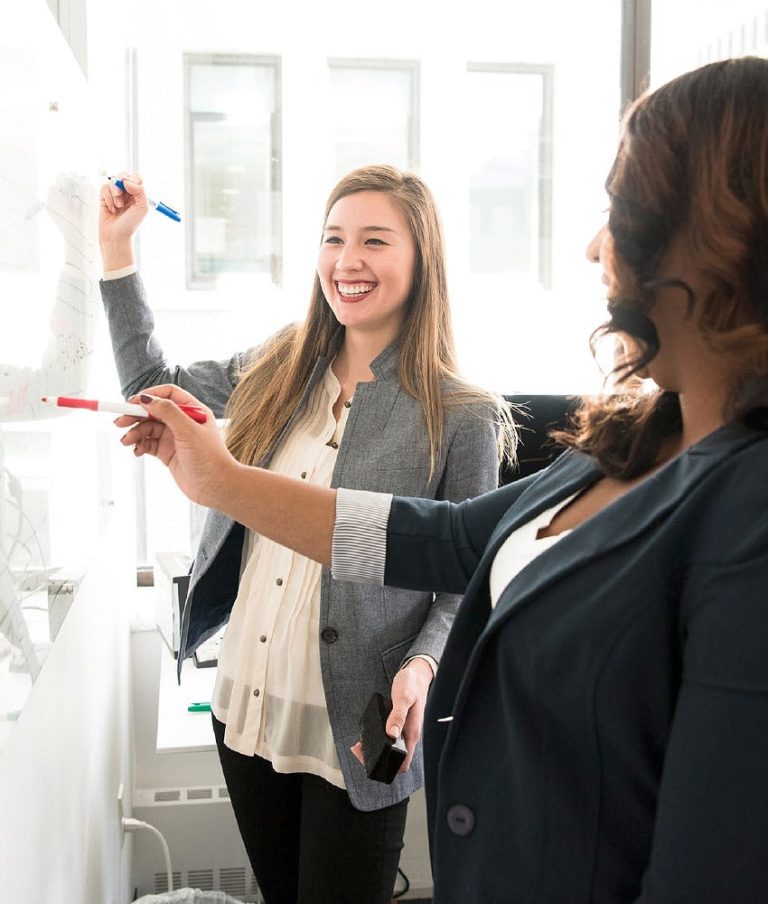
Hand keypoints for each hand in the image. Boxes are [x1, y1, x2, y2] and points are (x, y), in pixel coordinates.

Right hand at [99, 173, 149, 268]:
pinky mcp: (104, 198)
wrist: (116, 236)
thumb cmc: (130, 224)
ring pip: (112, 181)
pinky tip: (111, 209)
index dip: (132, 178)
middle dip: (121, 182)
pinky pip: (104, 188)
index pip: (136, 178)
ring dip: (115, 193)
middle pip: (123, 175)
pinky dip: (107, 198)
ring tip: (118, 206)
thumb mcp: (142, 208)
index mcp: (138, 195)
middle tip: (121, 192)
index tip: (130, 187)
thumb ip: (139, 191)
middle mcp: (128, 194)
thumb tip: (126, 180)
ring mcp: (115, 195)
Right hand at [116, 384, 237, 508]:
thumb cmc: (210, 459)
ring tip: (126, 442)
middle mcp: (183, 422)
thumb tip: (147, 398)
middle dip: (135, 415)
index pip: (168, 395)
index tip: (133, 403)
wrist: (216, 487)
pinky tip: (136, 451)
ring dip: (135, 433)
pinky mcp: (167, 453)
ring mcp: (174, 437)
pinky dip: (139, 445)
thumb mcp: (188, 431)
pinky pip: (148, 444)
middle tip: (119, 422)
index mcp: (193, 411)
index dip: (150, 396)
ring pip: (148, 428)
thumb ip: (168, 412)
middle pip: (153, 411)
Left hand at [350, 658, 433, 774]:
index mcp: (412, 733)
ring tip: (359, 745)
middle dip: (376, 760)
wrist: (417, 675)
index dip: (387, 767)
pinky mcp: (400, 726)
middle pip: (395, 760)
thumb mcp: (403, 697)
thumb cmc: (412, 684)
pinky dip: (377, 740)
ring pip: (391, 750)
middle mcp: (409, 735)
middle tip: (359, 750)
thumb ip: (398, 716)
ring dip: (375, 751)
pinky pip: (389, 739)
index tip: (370, 759)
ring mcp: (405, 731)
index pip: (403, 762)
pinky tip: (367, 735)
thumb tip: (392, 734)